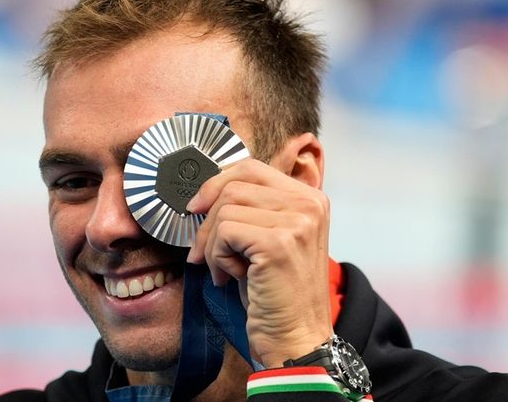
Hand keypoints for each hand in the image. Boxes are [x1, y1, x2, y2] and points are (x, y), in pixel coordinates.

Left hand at [186, 159, 332, 367]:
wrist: (295, 340)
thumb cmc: (276, 294)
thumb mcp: (269, 239)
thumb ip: (252, 209)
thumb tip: (204, 192)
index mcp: (310, 198)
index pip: (251, 168)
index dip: (216, 184)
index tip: (198, 208)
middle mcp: (309, 204)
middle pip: (233, 185)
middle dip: (207, 220)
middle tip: (203, 252)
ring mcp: (297, 222)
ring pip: (224, 209)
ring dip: (212, 244)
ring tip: (224, 270)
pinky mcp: (278, 243)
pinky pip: (224, 232)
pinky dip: (217, 258)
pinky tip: (230, 278)